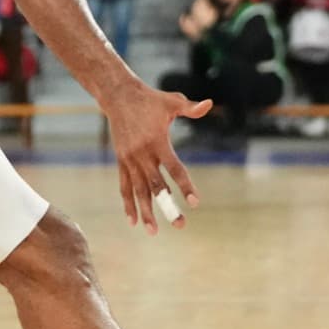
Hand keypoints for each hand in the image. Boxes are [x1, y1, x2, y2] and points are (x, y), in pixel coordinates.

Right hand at [109, 82, 209, 234]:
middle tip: (181, 225)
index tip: (195, 202)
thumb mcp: (171, 102)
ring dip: (146, 212)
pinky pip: (124, 186)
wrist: (118, 96)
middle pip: (156, 186)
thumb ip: (190, 108)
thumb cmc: (150, 100)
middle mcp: (142, 154)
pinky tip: (132, 221)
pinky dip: (128, 203)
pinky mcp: (121, 161)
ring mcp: (129, 160)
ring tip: (154, 231)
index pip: (174, 168)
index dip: (185, 186)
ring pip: (138, 191)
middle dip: (168, 207)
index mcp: (157, 142)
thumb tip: (209, 104)